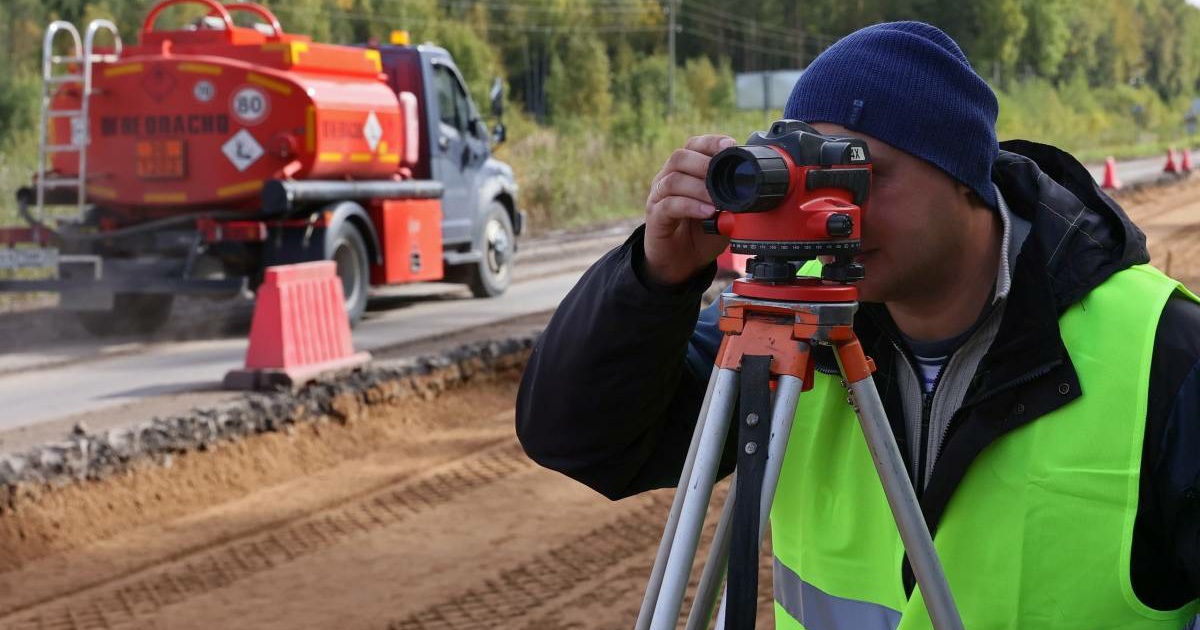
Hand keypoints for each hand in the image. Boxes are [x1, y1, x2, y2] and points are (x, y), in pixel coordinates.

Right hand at [642, 134, 734, 286]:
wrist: (682, 263)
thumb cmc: (702, 234)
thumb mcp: (724, 214)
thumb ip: (734, 200)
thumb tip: (754, 192)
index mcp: (686, 171)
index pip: (694, 145)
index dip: (711, 142)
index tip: (729, 146)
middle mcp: (668, 178)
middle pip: (679, 157)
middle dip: (703, 163)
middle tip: (722, 175)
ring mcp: (659, 197)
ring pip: (673, 180)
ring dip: (699, 188)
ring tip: (716, 200)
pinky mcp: (655, 216)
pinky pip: (669, 205)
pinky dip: (690, 206)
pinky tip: (707, 213)